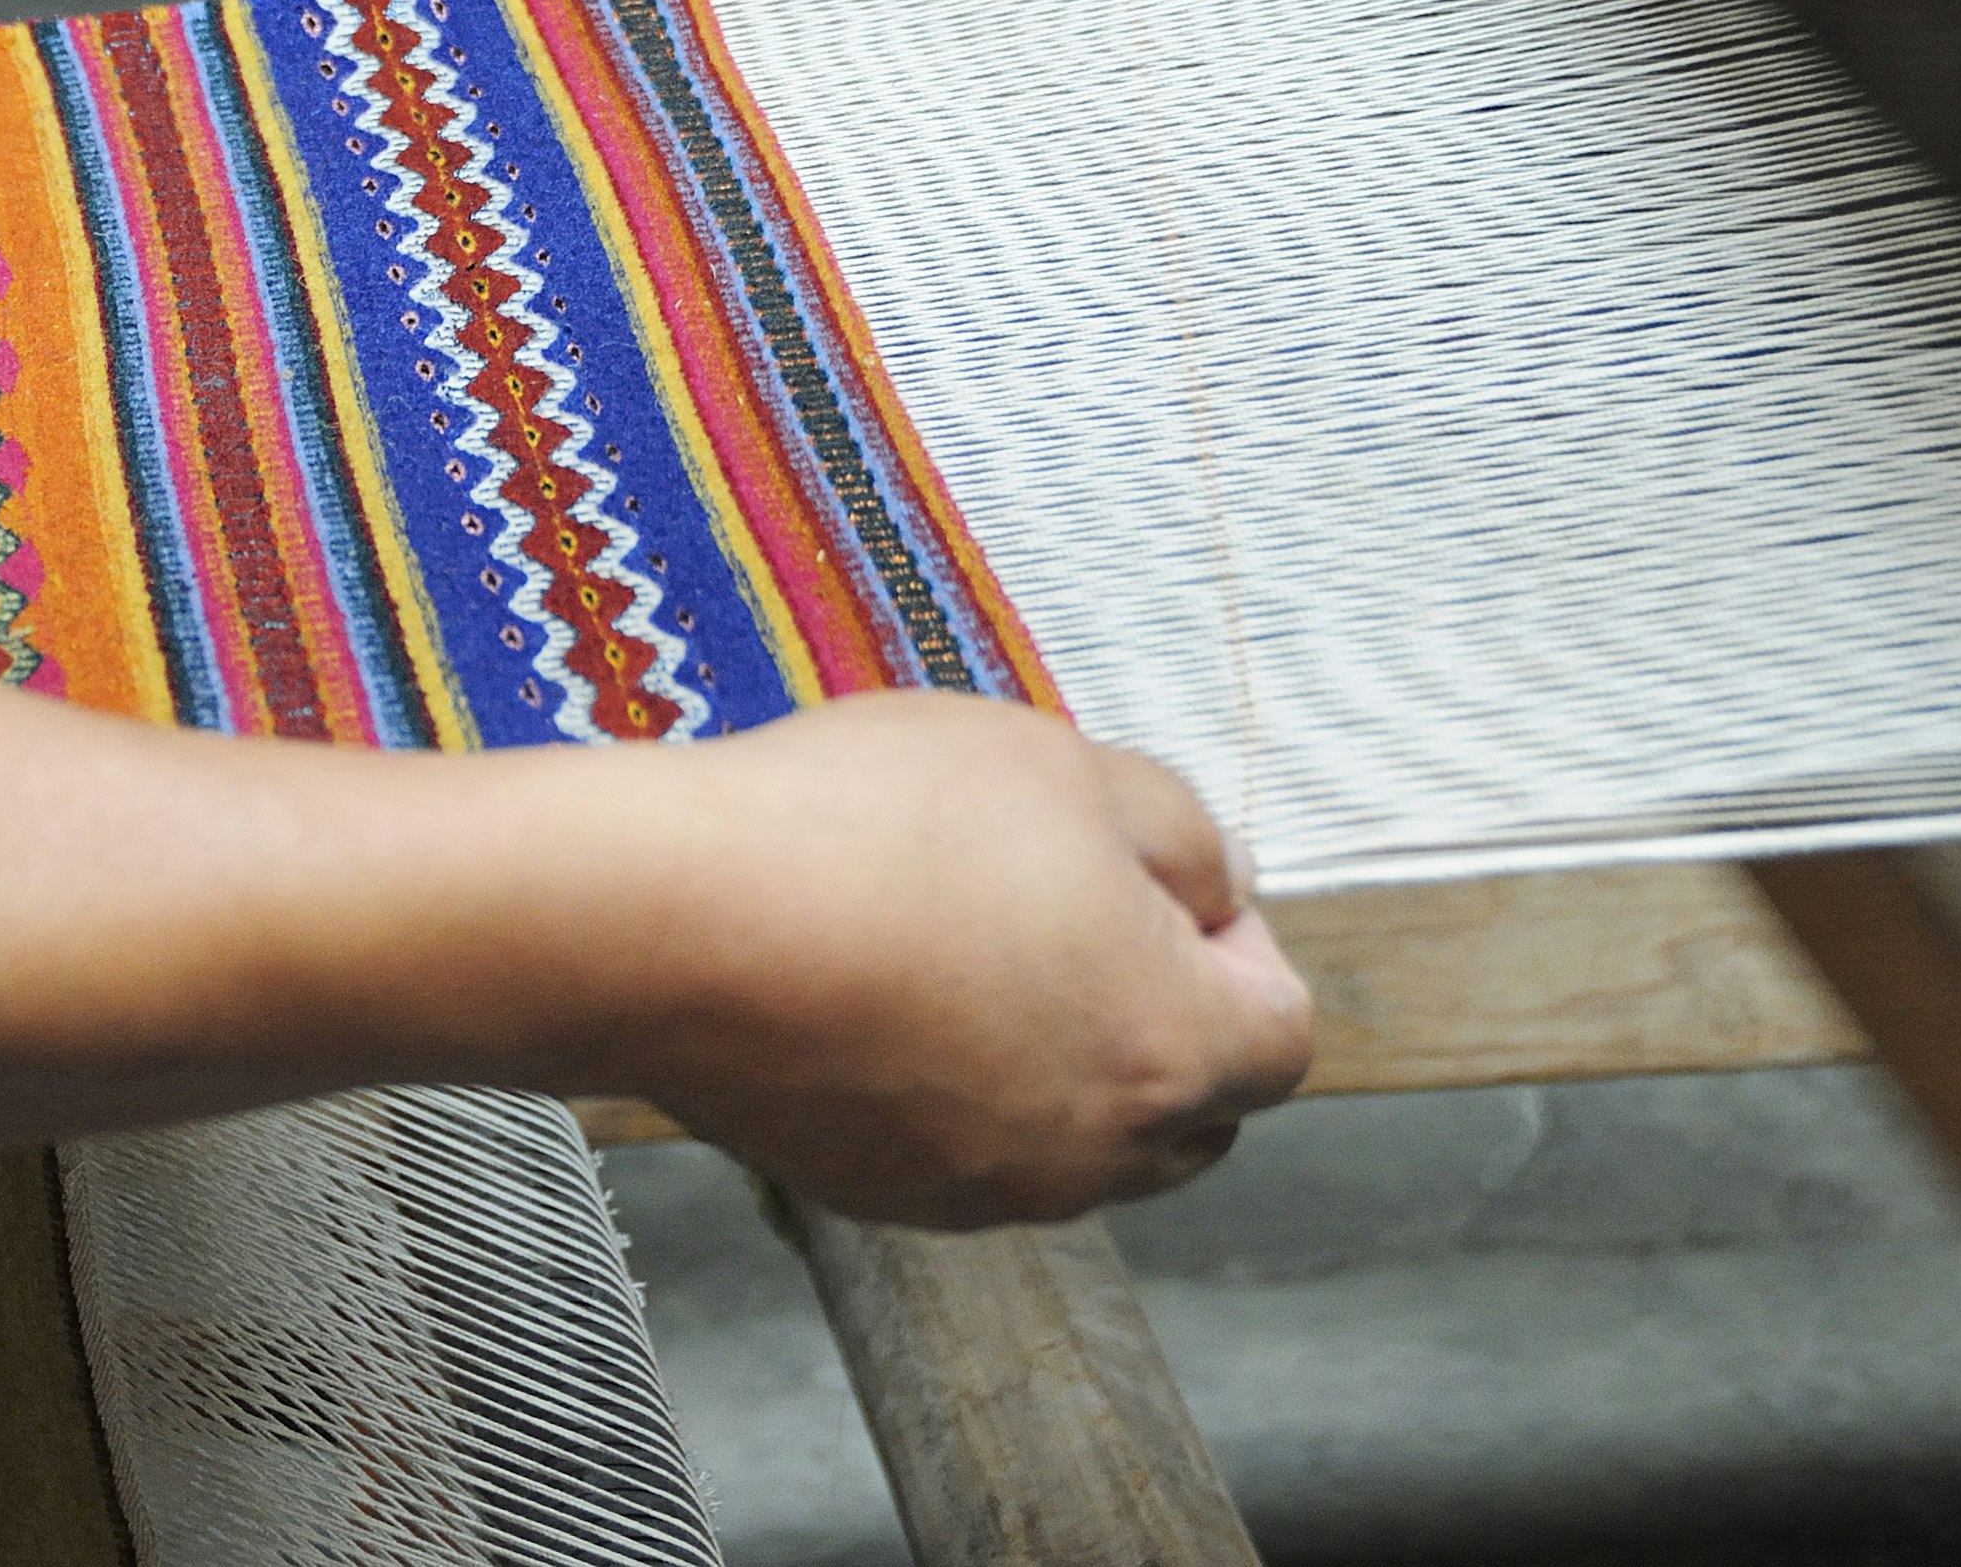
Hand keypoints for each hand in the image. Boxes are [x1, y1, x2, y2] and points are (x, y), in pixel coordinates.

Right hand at [621, 693, 1312, 1229]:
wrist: (677, 920)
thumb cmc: (872, 831)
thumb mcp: (1069, 766)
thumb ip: (1183, 834)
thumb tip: (1205, 886)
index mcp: (1172, 1050)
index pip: (1283, 1032)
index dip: (1240, 940)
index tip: (1162, 879)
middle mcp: (1094, 1152)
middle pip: (1194, 1108)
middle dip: (1164, 1012)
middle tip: (1074, 907)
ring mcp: (985, 1189)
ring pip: (1080, 1134)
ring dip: (1060, 1052)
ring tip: (963, 936)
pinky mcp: (885, 1194)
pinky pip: (972, 1148)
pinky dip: (959, 1083)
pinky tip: (888, 987)